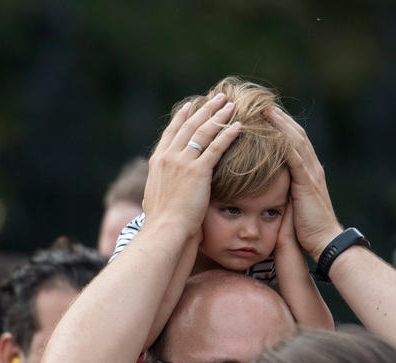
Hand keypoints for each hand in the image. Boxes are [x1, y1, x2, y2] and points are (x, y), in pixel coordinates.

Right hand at [142, 94, 242, 238]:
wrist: (164, 232)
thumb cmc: (162, 223)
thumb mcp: (156, 198)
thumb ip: (162, 186)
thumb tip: (163, 188)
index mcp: (158, 161)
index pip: (171, 132)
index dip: (182, 117)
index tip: (191, 105)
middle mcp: (168, 157)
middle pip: (189, 126)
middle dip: (205, 110)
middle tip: (218, 97)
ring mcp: (182, 162)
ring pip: (203, 132)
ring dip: (218, 116)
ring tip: (231, 105)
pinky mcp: (198, 171)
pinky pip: (216, 147)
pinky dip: (228, 134)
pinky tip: (239, 126)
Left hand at [265, 106, 342, 260]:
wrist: (324, 242)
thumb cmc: (307, 230)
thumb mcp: (295, 206)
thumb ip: (287, 192)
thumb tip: (273, 187)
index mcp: (311, 173)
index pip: (298, 143)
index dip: (284, 128)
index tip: (269, 116)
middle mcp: (314, 168)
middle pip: (298, 135)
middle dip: (282, 119)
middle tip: (265, 105)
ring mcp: (312, 174)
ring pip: (296, 141)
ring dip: (281, 124)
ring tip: (266, 110)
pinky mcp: (306, 182)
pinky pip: (294, 157)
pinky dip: (283, 142)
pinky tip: (272, 132)